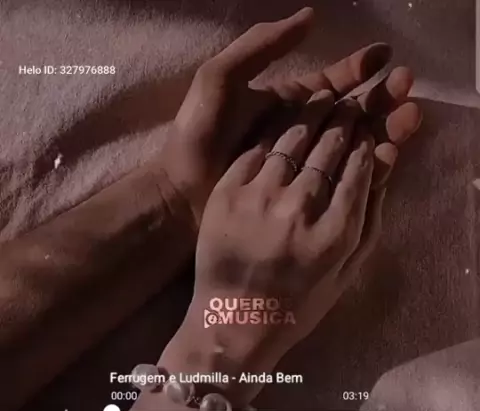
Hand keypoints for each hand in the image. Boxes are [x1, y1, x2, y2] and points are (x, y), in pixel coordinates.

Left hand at [156, 7, 399, 227]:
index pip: (330, 85)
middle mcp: (299, 132)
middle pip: (349, 113)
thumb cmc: (199, 136)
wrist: (184, 193)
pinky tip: (387, 154)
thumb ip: (261, 46)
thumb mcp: (221, 79)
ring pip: (351, 143)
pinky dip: (365, 165)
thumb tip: (311, 17)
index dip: (357, 69)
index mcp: (284, 104)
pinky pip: (340, 176)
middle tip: (409, 88)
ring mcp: (303, 164)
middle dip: (380, 98)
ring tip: (410, 116)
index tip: (386, 56)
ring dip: (381, 128)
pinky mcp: (304, 193)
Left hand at [192, 91, 420, 363]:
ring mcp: (260, 198)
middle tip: (350, 102)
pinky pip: (257, 150)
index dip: (365, 140)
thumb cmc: (297, 304)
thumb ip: (369, 219)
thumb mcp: (346, 272)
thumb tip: (382, 163)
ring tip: (323, 98)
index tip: (367, 127)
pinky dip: (275, 130)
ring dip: (313, 112)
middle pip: (329, 147)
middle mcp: (300, 208)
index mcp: (336, 232)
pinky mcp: (227, 194)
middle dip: (345, 118)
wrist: (234, 322)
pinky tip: (285, 117)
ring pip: (293, 139)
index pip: (359, 167)